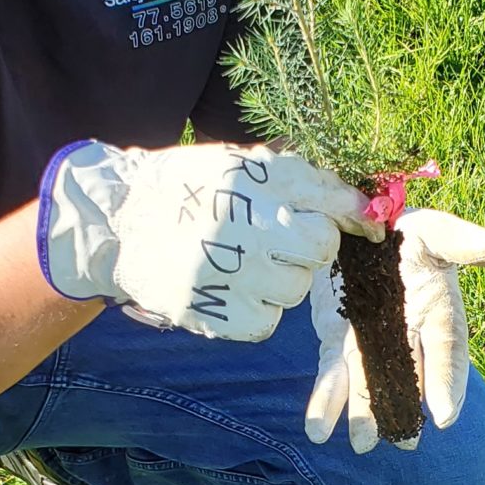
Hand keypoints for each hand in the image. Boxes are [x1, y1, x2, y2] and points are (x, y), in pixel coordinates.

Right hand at [39, 139, 380, 341]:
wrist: (115, 223)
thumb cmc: (187, 188)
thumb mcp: (239, 163)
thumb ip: (300, 179)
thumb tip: (365, 206)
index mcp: (252, 179)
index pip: (328, 201)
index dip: (355, 216)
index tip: (368, 227)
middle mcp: (242, 223)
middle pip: (319, 249)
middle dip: (307, 248)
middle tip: (275, 242)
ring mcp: (225, 271)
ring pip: (294, 290)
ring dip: (280, 282)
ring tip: (242, 264)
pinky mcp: (210, 311)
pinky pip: (266, 322)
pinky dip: (256, 311)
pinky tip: (230, 290)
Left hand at [306, 208, 484, 451]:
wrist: (357, 226)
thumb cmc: (405, 230)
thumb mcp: (436, 231)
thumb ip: (468, 244)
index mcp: (438, 315)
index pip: (447, 352)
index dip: (448, 382)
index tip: (446, 415)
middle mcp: (406, 337)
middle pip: (408, 379)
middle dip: (406, 411)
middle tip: (406, 444)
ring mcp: (369, 344)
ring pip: (368, 384)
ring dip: (364, 415)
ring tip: (363, 445)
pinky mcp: (335, 344)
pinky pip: (331, 376)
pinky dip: (324, 401)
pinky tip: (318, 431)